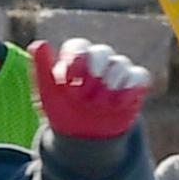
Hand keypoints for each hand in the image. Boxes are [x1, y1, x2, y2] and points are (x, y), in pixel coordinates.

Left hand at [31, 37, 149, 139]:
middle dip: (94, 74)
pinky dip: (130, 89)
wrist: (83, 137)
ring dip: (109, 86)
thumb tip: (39, 42)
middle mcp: (97, 60)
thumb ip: (42, 67)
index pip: (79, 46)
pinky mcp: (134, 84)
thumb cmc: (63, 110)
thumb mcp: (49, 92)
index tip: (69, 79)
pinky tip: (117, 104)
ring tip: (98, 106)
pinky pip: (139, 76)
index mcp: (75, 58)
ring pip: (121, 64)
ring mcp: (117, 71)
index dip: (76, 59)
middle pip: (102, 52)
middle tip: (84, 98)